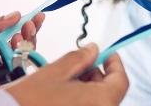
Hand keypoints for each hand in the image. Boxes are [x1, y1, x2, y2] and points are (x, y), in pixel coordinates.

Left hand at [0, 11, 44, 105]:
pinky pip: (10, 81)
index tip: (37, 16)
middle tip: (29, 27)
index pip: (11, 34)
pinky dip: (19, 69)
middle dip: (28, 36)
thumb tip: (14, 15)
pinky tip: (19, 56)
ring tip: (21, 38)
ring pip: (18, 64)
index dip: (26, 26)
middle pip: (19, 49)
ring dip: (25, 50)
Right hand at [4, 44, 128, 105]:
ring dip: (88, 87)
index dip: (114, 63)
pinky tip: (63, 92)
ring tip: (67, 78)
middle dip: (98, 74)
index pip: (121, 80)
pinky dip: (80, 99)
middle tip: (81, 63)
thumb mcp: (56, 71)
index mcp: (101, 101)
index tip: (106, 53)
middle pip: (110, 92)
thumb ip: (80, 58)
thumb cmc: (29, 100)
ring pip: (98, 101)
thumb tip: (93, 50)